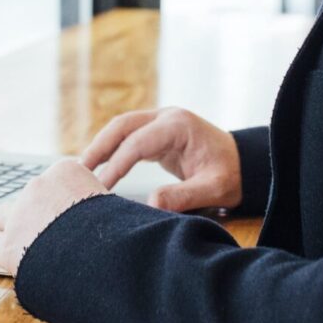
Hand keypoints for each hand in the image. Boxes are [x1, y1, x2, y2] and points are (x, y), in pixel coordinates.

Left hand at [0, 158, 104, 273]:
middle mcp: (38, 186)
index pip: (52, 181)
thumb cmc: (117, 232)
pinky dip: (5, 253)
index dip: (58, 201)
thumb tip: (109, 211)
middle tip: (51, 235)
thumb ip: (98, 202)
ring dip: (14, 229)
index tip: (67, 216)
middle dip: (35, 214)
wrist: (105, 257)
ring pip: (4, 217)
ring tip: (31, 247)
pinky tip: (18, 261)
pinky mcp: (8, 244)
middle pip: (28, 197)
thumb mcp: (113, 205)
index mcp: (65, 171)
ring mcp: (19, 213)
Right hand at [80, 107, 240, 212]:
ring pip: (121, 128)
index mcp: (179, 126)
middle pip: (122, 125)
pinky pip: (128, 138)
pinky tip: (99, 167)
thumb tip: (151, 204)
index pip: (138, 142)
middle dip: (98, 147)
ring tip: (81, 170)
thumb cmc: (231, 174)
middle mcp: (167, 117)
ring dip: (101, 147)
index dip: (117, 163)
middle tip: (78, 171)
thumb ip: (183, 196)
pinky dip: (112, 150)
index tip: (102, 186)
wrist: (244, 163)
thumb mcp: (213, 188)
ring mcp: (161, 122)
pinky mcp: (158, 133)